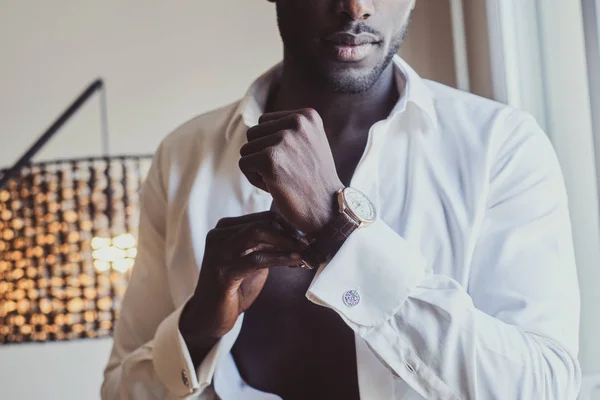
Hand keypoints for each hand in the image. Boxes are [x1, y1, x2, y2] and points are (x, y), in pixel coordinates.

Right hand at [179, 211, 306, 364]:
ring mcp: (218, 253)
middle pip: (261, 223)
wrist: (210, 315)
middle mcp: (218, 236)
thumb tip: (298, 236)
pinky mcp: (223, 272)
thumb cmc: (234, 286)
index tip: (307, 234)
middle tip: (309, 242)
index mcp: (225, 228)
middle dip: (289, 232)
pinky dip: (279, 258)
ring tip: (305, 250)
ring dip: (286, 243)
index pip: (262, 217)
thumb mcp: (252, 260)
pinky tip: (295, 261)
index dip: (287, 224)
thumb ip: (266, 245)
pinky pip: (256, 259)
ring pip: (257, 235)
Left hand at [239, 109, 343, 232]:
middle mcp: (296, 122)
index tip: (291, 161)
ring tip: (281, 179)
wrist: (328, 210)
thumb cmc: (315, 181)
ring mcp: (283, 140)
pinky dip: (254, 179)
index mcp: (307, 115)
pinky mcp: (269, 159)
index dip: (271, 144)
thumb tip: (254, 129)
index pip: (265, 122)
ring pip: (246, 149)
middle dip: (261, 155)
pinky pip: (244, 164)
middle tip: (285, 173)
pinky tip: (274, 187)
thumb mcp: (310, 143)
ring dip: (258, 168)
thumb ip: (287, 130)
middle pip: (253, 133)